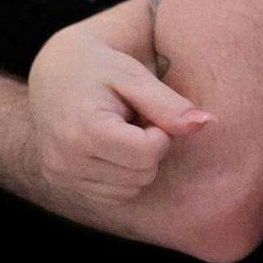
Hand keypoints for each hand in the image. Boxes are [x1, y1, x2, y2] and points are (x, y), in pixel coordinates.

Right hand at [27, 14, 202, 208]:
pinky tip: (110, 146)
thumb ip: (169, 104)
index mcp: (83, 131)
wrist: (54, 71)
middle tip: (134, 119)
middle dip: (150, 148)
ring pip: (131, 189)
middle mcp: (65, 159)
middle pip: (142, 175)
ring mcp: (60, 175)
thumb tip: (207, 123)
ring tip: (121, 130)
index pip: (148, 154)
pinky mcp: (60, 182)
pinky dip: (122, 174)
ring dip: (137, 163)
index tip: (147, 112)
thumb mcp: (134, 76)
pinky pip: (114, 194)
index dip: (160, 133)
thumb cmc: (100, 67)